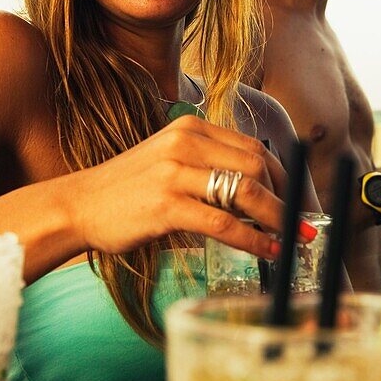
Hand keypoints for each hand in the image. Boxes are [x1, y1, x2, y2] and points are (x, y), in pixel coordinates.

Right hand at [65, 115, 315, 259]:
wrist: (79, 205)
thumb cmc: (127, 190)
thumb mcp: (169, 161)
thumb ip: (207, 167)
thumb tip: (258, 193)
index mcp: (191, 128)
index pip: (253, 147)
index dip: (284, 177)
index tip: (298, 201)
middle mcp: (185, 142)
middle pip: (257, 165)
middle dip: (287, 198)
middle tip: (302, 225)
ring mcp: (175, 172)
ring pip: (245, 192)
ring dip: (277, 219)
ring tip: (292, 240)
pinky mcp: (166, 204)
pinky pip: (223, 223)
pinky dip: (253, 240)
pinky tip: (266, 252)